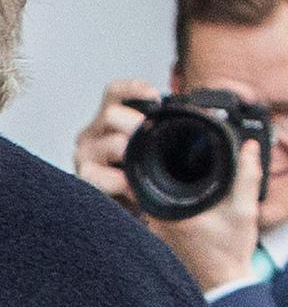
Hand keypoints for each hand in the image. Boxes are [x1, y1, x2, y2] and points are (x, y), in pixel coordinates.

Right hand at [73, 79, 161, 210]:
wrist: (149, 217)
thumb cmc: (153, 182)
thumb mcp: (161, 152)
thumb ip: (174, 134)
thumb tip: (222, 121)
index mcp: (111, 121)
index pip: (115, 93)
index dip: (133, 89)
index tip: (155, 96)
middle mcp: (94, 133)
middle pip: (112, 113)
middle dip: (138, 125)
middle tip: (157, 139)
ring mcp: (87, 155)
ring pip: (112, 143)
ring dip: (133, 156)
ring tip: (147, 170)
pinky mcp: (85, 177)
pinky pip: (99, 174)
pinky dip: (120, 181)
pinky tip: (132, 189)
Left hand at [147, 140, 262, 291]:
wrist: (225, 282)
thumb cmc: (231, 250)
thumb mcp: (244, 211)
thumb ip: (246, 177)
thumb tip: (249, 148)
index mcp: (169, 210)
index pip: (151, 173)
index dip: (158, 156)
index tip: (166, 146)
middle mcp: (154, 218)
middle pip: (149, 181)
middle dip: (164, 168)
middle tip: (177, 158)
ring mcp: (153, 228)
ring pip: (152, 195)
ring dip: (165, 185)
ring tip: (183, 178)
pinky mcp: (158, 235)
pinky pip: (156, 208)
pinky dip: (168, 200)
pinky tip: (183, 197)